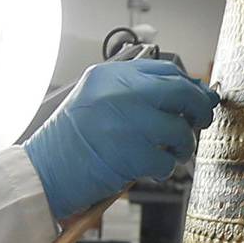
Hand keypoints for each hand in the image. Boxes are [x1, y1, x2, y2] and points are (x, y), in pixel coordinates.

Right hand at [23, 58, 219, 221]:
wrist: (42, 172)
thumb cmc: (70, 142)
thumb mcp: (94, 100)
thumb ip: (135, 93)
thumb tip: (188, 94)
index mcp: (110, 75)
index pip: (167, 70)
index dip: (190, 85)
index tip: (199, 97)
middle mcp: (120, 93)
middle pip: (181, 93)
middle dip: (199, 109)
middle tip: (201, 121)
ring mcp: (126, 122)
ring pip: (179, 131)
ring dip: (181, 146)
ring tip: (170, 153)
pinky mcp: (131, 154)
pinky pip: (167, 161)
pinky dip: (163, 169)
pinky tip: (149, 169)